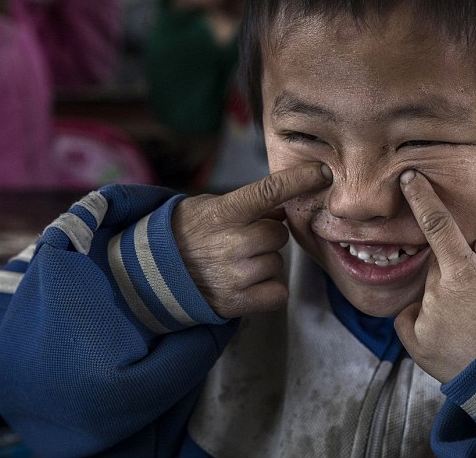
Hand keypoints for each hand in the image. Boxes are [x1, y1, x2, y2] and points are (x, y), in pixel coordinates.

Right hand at [172, 163, 331, 317]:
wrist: (152, 274)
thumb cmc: (187, 233)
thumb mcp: (210, 207)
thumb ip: (248, 205)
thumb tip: (285, 207)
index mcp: (223, 213)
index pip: (269, 191)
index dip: (299, 180)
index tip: (324, 172)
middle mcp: (231, 243)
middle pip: (278, 234)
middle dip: (266, 235)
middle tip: (241, 240)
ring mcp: (234, 275)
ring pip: (277, 263)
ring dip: (263, 262)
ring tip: (235, 262)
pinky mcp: (236, 303)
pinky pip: (277, 292)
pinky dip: (267, 288)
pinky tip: (246, 282)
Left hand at [394, 171, 475, 382]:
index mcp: (464, 273)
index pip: (437, 224)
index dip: (422, 197)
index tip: (407, 178)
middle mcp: (437, 295)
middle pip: (439, 265)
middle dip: (457, 269)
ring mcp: (425, 322)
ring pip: (429, 292)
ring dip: (446, 296)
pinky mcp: (418, 347)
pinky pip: (410, 319)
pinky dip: (424, 318)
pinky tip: (450, 331)